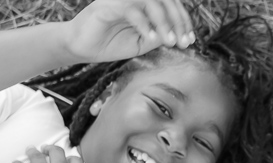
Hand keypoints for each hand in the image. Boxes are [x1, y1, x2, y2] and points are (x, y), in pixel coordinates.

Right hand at [66, 0, 194, 62]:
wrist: (82, 48)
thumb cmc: (111, 44)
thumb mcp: (142, 43)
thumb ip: (158, 36)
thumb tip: (176, 35)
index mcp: (144, 5)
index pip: (170, 5)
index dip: (183, 21)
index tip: (189, 40)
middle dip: (178, 21)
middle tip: (183, 41)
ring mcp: (120, 0)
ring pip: (150, 1)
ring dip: (164, 21)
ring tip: (169, 41)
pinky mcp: (107, 6)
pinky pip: (131, 9)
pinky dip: (144, 23)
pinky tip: (150, 38)